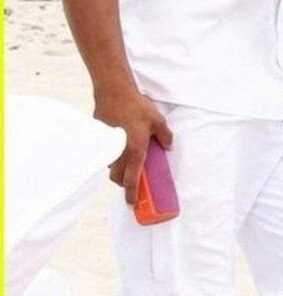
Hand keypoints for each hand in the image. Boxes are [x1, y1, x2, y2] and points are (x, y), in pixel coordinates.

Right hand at [94, 89, 171, 208]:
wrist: (114, 92)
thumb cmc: (137, 107)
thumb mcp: (158, 121)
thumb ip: (165, 137)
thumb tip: (169, 147)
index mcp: (135, 151)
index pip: (131, 180)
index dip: (131, 194)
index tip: (131, 204)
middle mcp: (119, 152)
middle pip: (117, 178)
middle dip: (123, 183)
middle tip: (131, 181)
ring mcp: (108, 145)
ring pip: (110, 166)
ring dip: (117, 168)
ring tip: (126, 161)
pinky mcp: (100, 137)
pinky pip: (105, 152)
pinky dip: (111, 154)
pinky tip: (118, 143)